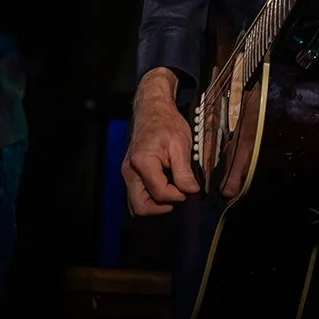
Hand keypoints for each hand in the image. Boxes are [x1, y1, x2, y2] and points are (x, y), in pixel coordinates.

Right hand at [121, 67, 199, 215]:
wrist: (153, 110)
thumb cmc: (166, 123)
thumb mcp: (181, 144)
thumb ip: (184, 171)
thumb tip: (190, 191)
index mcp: (143, 162)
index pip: (159, 193)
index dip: (177, 196)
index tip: (189, 190)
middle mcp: (130, 171)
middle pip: (140, 207)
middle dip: (161, 207)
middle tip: (178, 197)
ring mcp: (128, 173)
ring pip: (136, 204)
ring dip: (155, 205)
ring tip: (173, 192)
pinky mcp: (130, 174)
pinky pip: (136, 195)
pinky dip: (150, 198)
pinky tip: (165, 189)